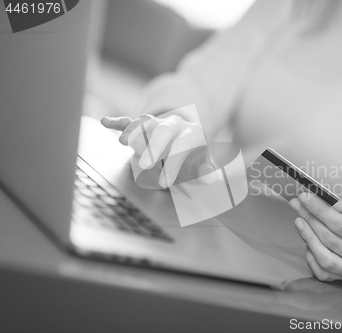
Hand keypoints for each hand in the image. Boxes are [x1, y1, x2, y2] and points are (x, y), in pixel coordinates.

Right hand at [101, 114, 216, 187]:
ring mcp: (157, 123)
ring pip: (145, 123)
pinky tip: (106, 122)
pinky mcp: (142, 126)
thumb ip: (205, 172)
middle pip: (163, 130)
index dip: (174, 163)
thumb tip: (212, 178)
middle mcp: (174, 124)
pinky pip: (129, 120)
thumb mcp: (201, 166)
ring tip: (123, 141)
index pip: (183, 145)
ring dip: (134, 130)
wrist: (186, 141)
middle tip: (145, 165)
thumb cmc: (193, 158)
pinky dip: (118, 122)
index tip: (166, 183)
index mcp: (192, 133)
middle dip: (153, 146)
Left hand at [289, 192, 341, 281]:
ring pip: (324, 258)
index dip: (319, 211)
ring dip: (308, 237)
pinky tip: (307, 240)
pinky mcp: (340, 279)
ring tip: (299, 221)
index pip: (340, 225)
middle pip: (330, 239)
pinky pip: (320, 270)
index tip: (304, 198)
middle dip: (310, 220)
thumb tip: (309, 199)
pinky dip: (311, 255)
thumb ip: (333, 205)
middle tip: (296, 205)